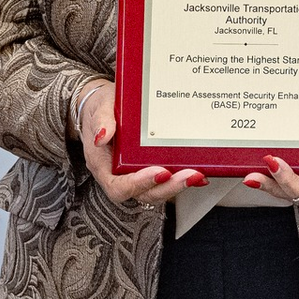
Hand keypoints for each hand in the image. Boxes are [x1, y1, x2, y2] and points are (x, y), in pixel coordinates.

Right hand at [76, 79, 204, 205]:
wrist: (104, 105)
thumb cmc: (100, 108)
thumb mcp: (98, 107)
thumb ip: (101, 120)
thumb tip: (102, 135)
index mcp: (104, 166)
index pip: (119, 187)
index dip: (139, 184)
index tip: (159, 172)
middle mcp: (120, 174)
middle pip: (144, 193)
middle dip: (168, 187)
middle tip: (188, 175)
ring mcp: (136, 173)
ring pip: (157, 190)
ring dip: (178, 186)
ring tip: (197, 175)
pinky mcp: (149, 167)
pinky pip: (165, 180)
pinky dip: (181, 179)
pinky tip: (199, 172)